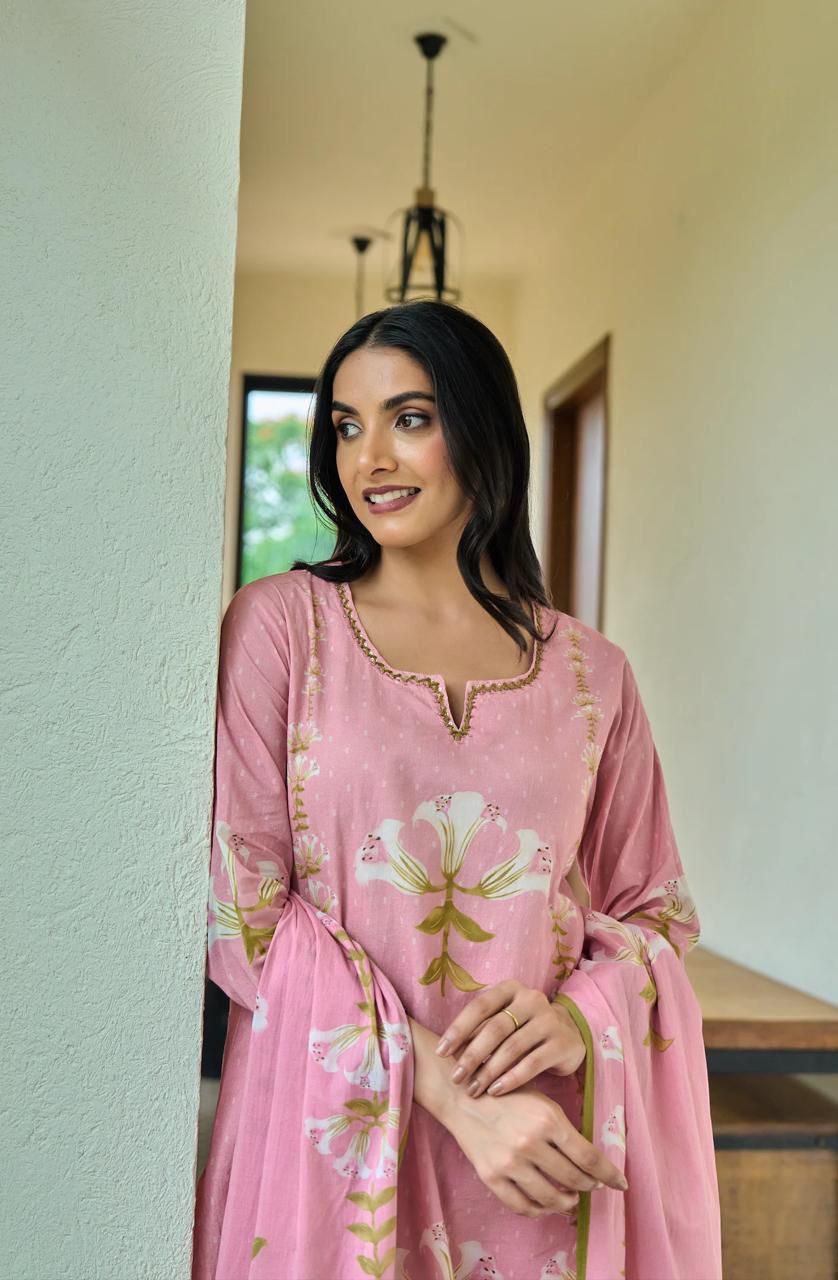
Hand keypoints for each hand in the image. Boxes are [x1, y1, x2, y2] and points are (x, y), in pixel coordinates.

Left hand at [435, 979, 585, 1098]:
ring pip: (512, 1047)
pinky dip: (511, 1079)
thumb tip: (448, 1051)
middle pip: (495, 1028)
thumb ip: (481, 1029)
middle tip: (456, 1078)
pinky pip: (532, 1063)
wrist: (568, 1034)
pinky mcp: (562, 1043)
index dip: (458, 1029)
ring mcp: (550, 1020)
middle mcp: (531, 999)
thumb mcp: (503, 1020)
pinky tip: (495, 1091)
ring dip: (488, 1071)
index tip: (441, 1052)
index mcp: (511, 988)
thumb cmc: (523, 1028)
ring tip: (473, 1089)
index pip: (480, 1006)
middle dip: (472, 1055)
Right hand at [442, 1082, 627, 1217]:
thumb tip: (589, 1162)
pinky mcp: (492, 1177)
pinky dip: (539, 1209)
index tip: (621, 1184)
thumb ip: (564, 1130)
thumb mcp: (542, 1102)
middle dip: (589, 1186)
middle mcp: (531, 1143)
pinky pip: (522, 1206)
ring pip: (551, 1197)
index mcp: (548, 1119)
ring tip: (570, 1197)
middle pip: (574, 1180)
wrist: (463, 1097)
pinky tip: (545, 1203)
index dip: (609, 1174)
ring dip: (566, 1201)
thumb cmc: (507, 1095)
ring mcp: (510, 1163)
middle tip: (592, 1186)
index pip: (589, 1158)